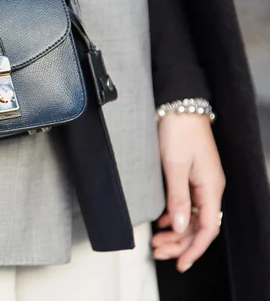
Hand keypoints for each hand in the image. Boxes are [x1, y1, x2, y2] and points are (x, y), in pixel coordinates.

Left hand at [151, 113, 224, 272]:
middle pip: (198, 226)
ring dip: (175, 230)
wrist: (179, 105)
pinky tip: (161, 220)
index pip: (207, 228)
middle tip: (158, 252)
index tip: (179, 263)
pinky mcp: (190, 175)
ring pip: (191, 216)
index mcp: (211, 187)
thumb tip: (179, 227)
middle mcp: (209, 187)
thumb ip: (177, 198)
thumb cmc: (178, 131)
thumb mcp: (174, 166)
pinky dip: (174, 215)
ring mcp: (201, 181)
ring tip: (156, 241)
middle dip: (179, 242)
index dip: (193, 249)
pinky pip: (186, 203)